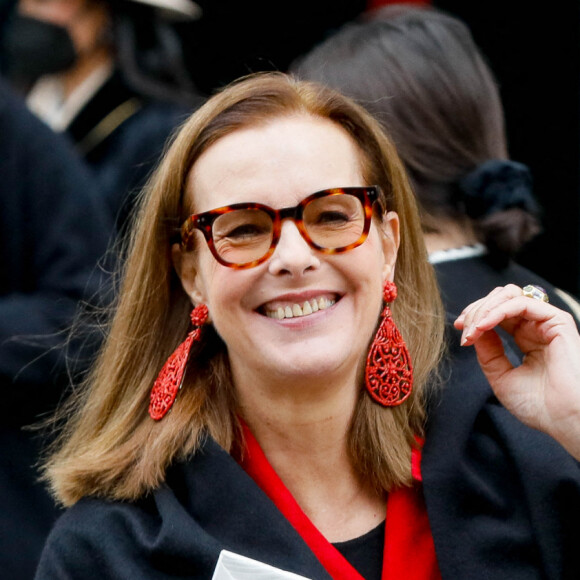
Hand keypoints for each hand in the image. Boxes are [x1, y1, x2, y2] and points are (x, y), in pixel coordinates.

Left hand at [454, 284, 579, 459]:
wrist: (566, 421)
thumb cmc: (540, 406)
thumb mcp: (501, 376)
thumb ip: (488, 352)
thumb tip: (475, 330)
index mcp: (526, 339)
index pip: (497, 314)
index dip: (475, 317)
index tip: (460, 329)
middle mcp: (536, 328)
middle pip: (500, 300)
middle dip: (476, 310)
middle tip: (463, 327)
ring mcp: (547, 323)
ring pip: (509, 296)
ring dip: (485, 309)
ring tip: (473, 328)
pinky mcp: (557, 321)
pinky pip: (522, 303)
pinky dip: (498, 311)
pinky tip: (484, 326)